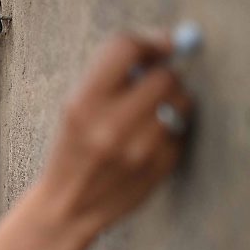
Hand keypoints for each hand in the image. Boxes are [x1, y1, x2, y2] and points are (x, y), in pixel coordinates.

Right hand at [37, 33, 193, 236]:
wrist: (67, 207)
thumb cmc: (73, 150)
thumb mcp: (75, 110)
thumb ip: (112, 76)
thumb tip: (167, 41)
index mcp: (81, 105)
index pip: (124, 48)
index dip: (147, 41)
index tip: (157, 48)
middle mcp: (109, 127)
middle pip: (164, 76)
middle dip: (163, 75)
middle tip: (153, 85)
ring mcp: (138, 150)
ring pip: (182, 101)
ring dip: (173, 101)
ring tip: (152, 114)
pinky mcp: (159, 167)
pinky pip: (182, 130)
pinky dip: (171, 130)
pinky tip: (149, 142)